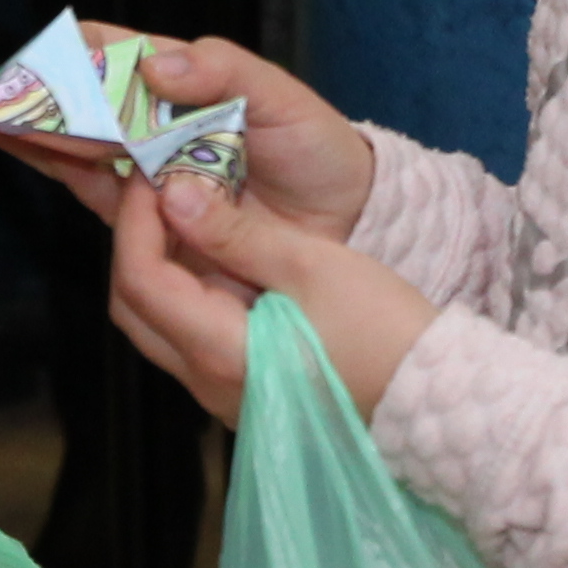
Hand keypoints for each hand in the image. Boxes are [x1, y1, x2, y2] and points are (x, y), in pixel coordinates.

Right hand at [0, 31, 377, 246]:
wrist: (343, 221)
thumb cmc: (315, 149)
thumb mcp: (282, 98)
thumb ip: (225, 72)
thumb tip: (157, 64)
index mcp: (192, 82)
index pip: (127, 54)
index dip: (89, 47)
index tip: (59, 44)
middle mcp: (163, 122)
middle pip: (94, 101)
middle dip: (51, 93)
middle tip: (7, 89)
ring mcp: (154, 167)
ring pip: (85, 143)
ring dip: (43, 130)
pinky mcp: (151, 214)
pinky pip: (97, 190)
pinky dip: (61, 170)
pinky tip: (24, 151)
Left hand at [104, 168, 437, 427]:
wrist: (432, 394)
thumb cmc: (382, 328)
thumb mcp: (310, 264)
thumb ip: (234, 231)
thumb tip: (174, 193)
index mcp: (219, 352)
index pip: (139, 280)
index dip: (136, 219)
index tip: (155, 172)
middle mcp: (207, 383)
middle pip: (134, 307)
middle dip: (136, 243)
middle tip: (161, 189)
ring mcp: (223, 393)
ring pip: (159, 323)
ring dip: (160, 266)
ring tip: (186, 211)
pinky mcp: (244, 389)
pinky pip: (190, 336)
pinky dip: (188, 290)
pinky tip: (216, 252)